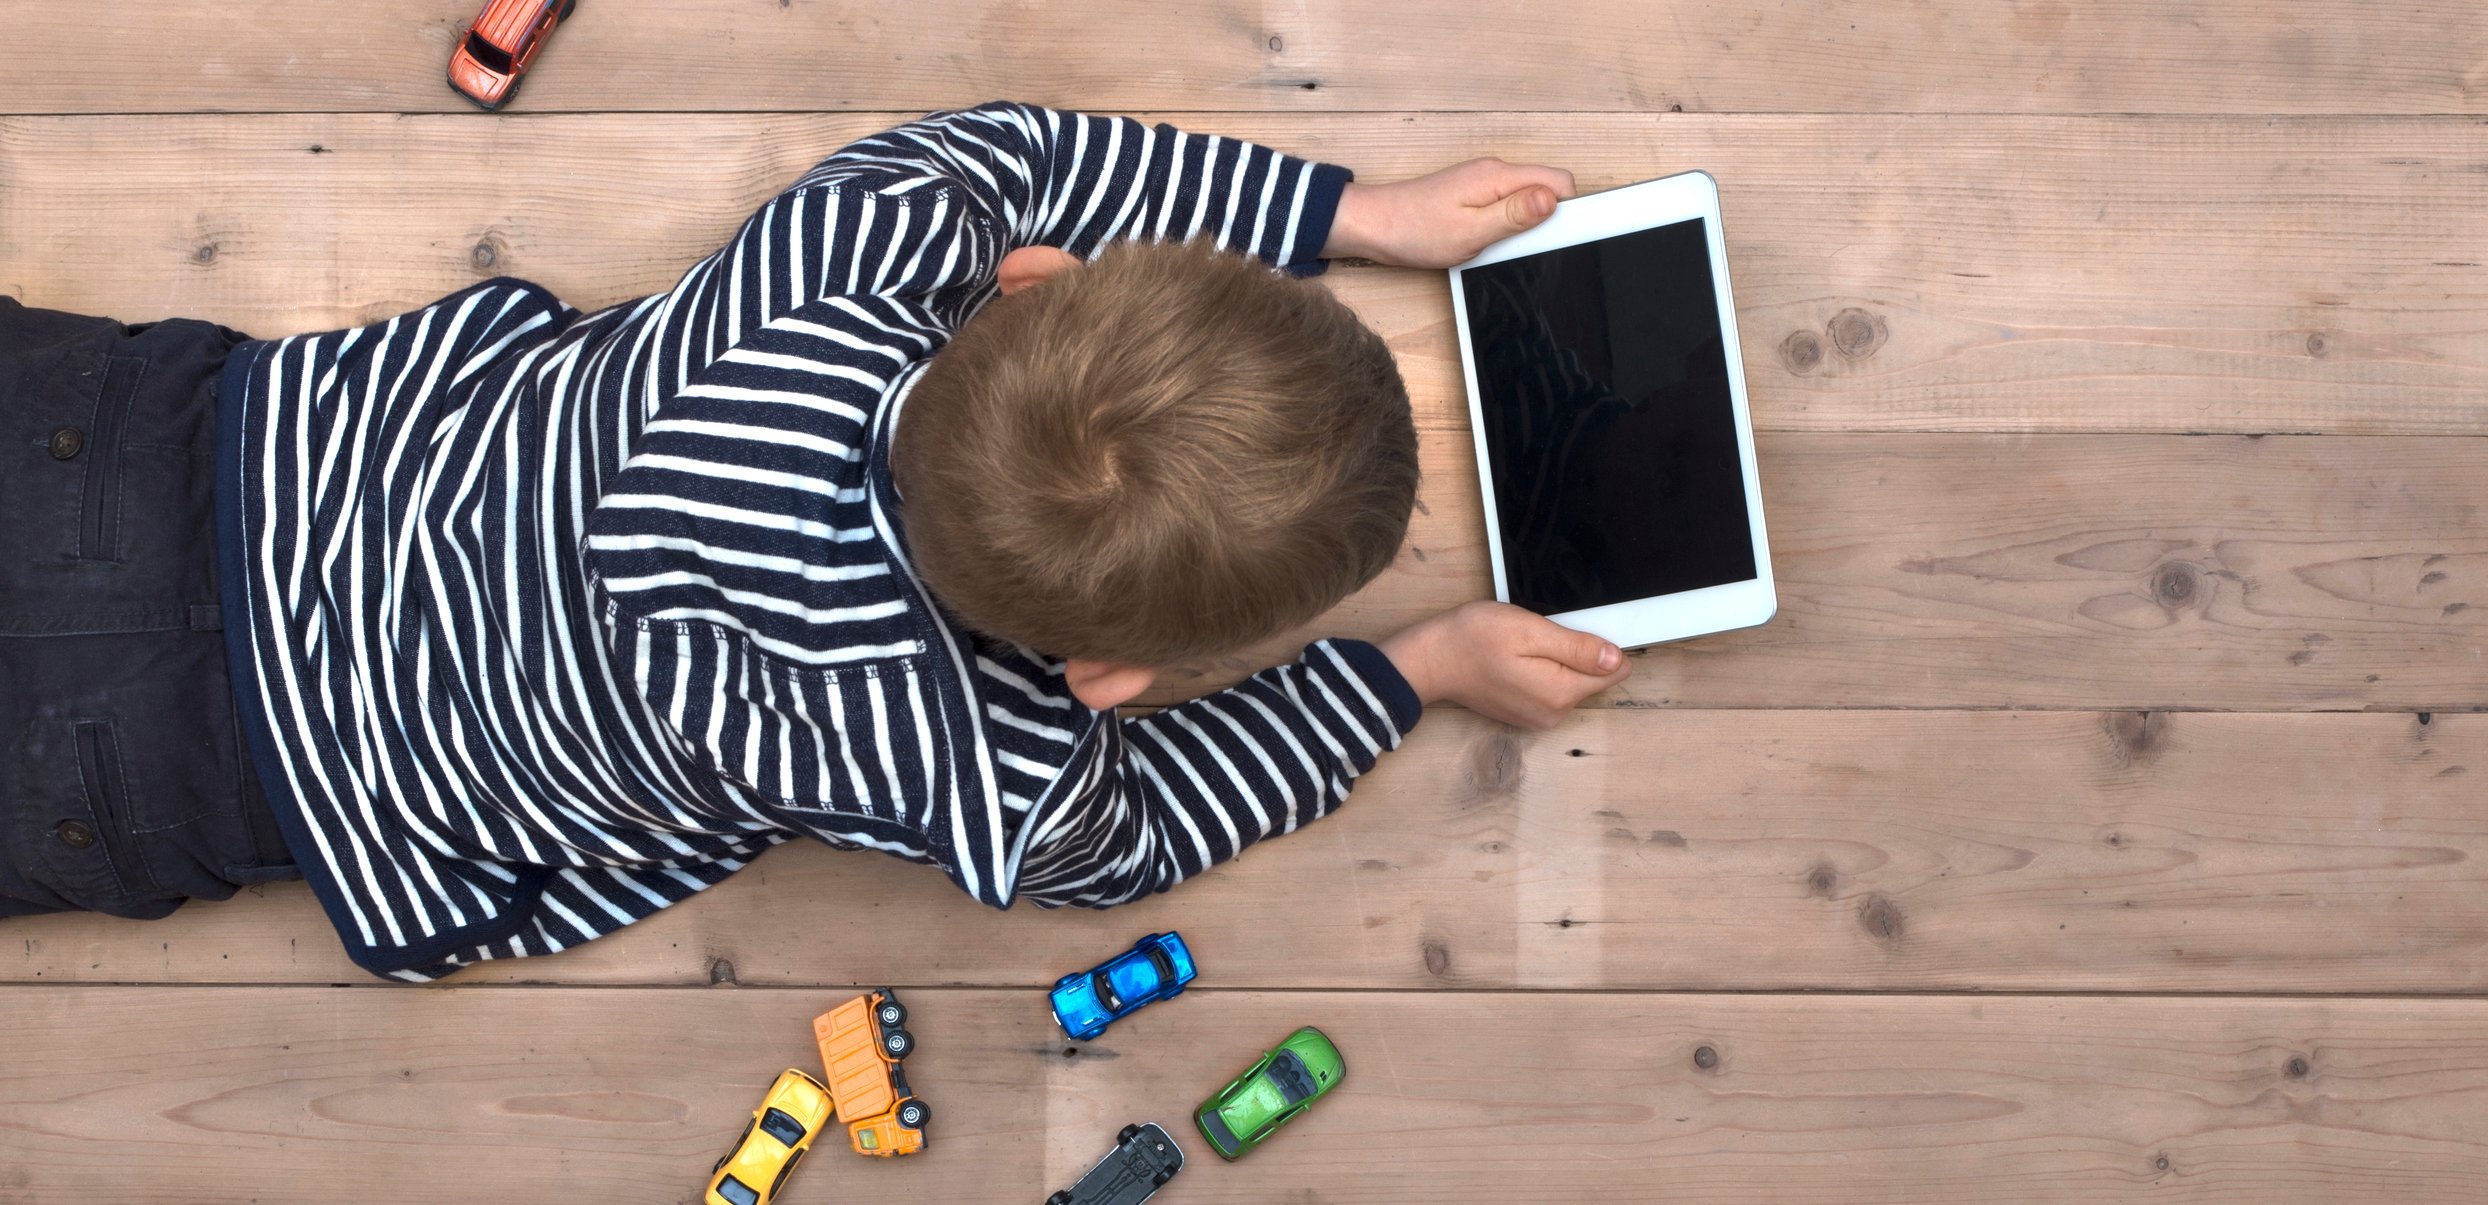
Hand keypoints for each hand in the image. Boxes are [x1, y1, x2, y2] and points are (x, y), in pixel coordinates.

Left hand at [1323, 159, 1577, 268]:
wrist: (1372, 225)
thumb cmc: (1414, 231)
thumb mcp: (1471, 231)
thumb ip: (1514, 215)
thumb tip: (1552, 199)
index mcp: (1499, 176)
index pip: (1559, 181)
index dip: (1566, 210)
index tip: (1554, 237)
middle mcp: (1494, 172)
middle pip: (1546, 189)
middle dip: (1546, 220)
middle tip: (1518, 246)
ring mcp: (1483, 182)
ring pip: (1526, 198)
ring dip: (1523, 224)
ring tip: (1498, 246)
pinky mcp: (1473, 194)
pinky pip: (1506, 205)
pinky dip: (1505, 225)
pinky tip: (1486, 242)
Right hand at [1379, 601, 1629, 729]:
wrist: (1430, 661)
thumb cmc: (1474, 638)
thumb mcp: (1530, 631)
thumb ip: (1577, 648)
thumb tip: (1617, 660)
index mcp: (1561, 692)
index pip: (1615, 670)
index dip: (1603, 643)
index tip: (1574, 628)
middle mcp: (1555, 713)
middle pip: (1593, 678)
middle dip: (1579, 653)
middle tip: (1542, 632)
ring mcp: (1539, 718)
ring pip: (1573, 683)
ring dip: (1559, 661)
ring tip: (1525, 644)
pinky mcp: (1525, 714)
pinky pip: (1552, 690)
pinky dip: (1543, 672)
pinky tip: (1517, 658)